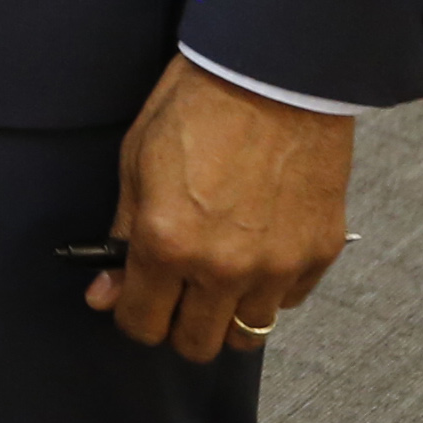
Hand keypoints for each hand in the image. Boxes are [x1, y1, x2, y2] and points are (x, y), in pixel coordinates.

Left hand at [87, 54, 352, 360]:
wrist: (269, 77)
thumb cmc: (193, 109)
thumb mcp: (135, 164)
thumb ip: (121, 236)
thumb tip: (104, 293)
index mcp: (166, 244)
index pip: (142, 323)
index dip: (130, 315)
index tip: (132, 302)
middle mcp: (222, 269)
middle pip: (196, 344)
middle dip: (178, 325)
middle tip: (174, 293)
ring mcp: (276, 267)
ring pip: (248, 334)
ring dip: (226, 314)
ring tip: (217, 276)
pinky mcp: (319, 255)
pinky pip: (287, 300)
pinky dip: (269, 289)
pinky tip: (256, 251)